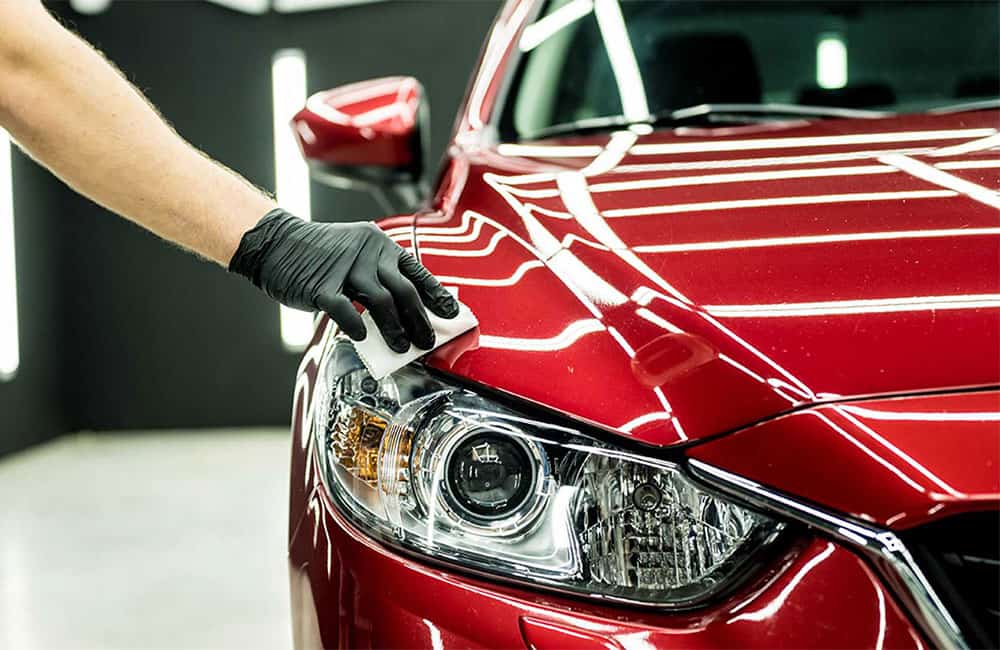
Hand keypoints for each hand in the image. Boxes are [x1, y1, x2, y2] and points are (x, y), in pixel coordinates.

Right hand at [229, 209, 458, 351]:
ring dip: (395, 329)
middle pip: (404, 291)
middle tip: (426, 341)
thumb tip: (406, 311)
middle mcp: (367, 253)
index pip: (416, 271)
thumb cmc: (318, 255)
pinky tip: (363, 338)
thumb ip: (380, 276)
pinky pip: (346, 311)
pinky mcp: (322, 287)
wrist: (276, 243)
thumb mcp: (356, 253)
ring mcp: (344, 269)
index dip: (436, 295)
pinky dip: (357, 326)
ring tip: (401, 348)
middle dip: (420, 320)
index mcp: (379, 244)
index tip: (452, 313)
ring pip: (381, 303)